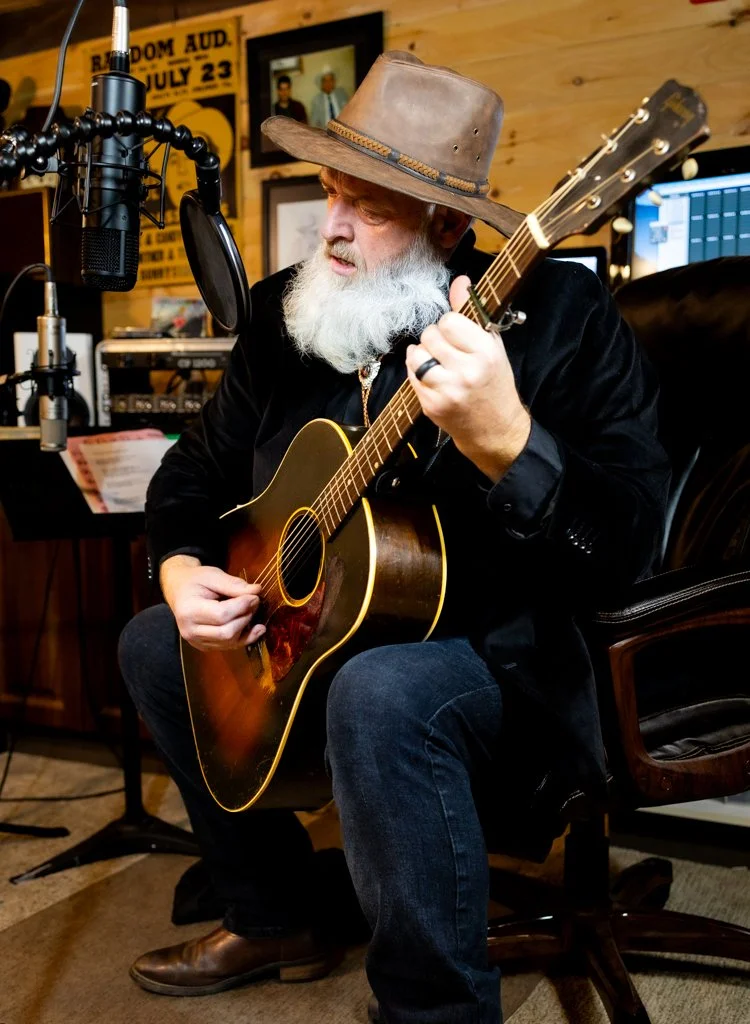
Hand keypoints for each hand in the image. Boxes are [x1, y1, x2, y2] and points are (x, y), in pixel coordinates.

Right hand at [160, 555, 265, 650]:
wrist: (179, 590)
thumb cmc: (195, 580)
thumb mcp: (212, 575)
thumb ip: (233, 584)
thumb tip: (257, 590)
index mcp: (188, 610)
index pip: (221, 615)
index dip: (242, 606)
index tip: (254, 596)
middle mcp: (190, 630)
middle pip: (226, 632)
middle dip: (246, 617)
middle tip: (254, 602)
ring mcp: (196, 641)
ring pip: (229, 642)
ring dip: (246, 627)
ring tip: (251, 611)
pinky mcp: (204, 646)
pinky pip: (228, 647)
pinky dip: (245, 638)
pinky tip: (256, 629)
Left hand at [406, 275, 530, 482]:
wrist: (495, 428)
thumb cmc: (493, 382)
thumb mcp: (491, 345)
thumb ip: (472, 313)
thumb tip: (460, 280)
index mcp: (485, 352)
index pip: (449, 321)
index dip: (449, 326)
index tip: (456, 335)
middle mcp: (467, 370)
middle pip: (430, 335)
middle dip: (435, 340)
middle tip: (447, 351)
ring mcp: (448, 390)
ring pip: (417, 355)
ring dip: (422, 355)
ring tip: (436, 362)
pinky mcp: (432, 405)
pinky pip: (412, 376)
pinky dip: (417, 373)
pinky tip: (431, 377)